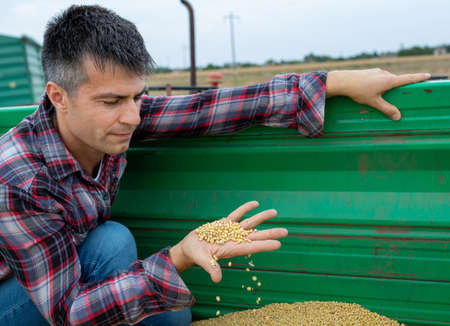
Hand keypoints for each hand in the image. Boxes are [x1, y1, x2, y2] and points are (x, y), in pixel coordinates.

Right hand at [169, 201, 287, 282]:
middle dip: (270, 233)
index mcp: (232, 249)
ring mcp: (231, 231)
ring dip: (262, 217)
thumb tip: (217, 280)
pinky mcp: (224, 223)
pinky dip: (246, 208)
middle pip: (256, 235)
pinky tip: (255, 203)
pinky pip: (238, 214)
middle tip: (286, 231)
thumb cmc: (196, 255)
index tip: (278, 244)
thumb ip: (211, 268)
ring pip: (250, 223)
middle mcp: (235, 240)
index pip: (252, 247)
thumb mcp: (202, 260)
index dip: (265, 245)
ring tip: (275, 212)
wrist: (190, 247)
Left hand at [325, 69, 430, 119]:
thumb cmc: (358, 91)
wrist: (343, 81)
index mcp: (389, 80)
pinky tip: (369, 90)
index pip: (408, 78)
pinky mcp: (370, 72)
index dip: (418, 78)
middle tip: (397, 96)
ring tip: (377, 95)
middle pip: (397, 81)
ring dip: (386, 87)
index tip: (428, 76)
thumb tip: (398, 117)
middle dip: (398, 88)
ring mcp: (377, 71)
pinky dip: (379, 84)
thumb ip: (387, 109)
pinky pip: (379, 78)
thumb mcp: (374, 102)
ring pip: (387, 80)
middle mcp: (385, 73)